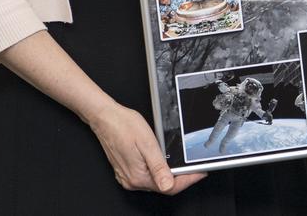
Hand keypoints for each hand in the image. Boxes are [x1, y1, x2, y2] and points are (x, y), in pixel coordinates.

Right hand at [88, 101, 205, 194]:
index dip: (188, 181)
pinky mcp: (126, 171)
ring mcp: (127, 177)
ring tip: (182, 164)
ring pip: (155, 182)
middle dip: (181, 178)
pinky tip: (164, 161)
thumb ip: (159, 167)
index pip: (169, 187)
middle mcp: (132, 181)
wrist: (106, 118)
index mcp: (138, 177)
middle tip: (194, 167)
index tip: (200, 173)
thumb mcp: (147, 144)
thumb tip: (168, 185)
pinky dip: (158, 171)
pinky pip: (146, 176)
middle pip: (163, 186)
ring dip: (169, 175)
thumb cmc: (124, 126)